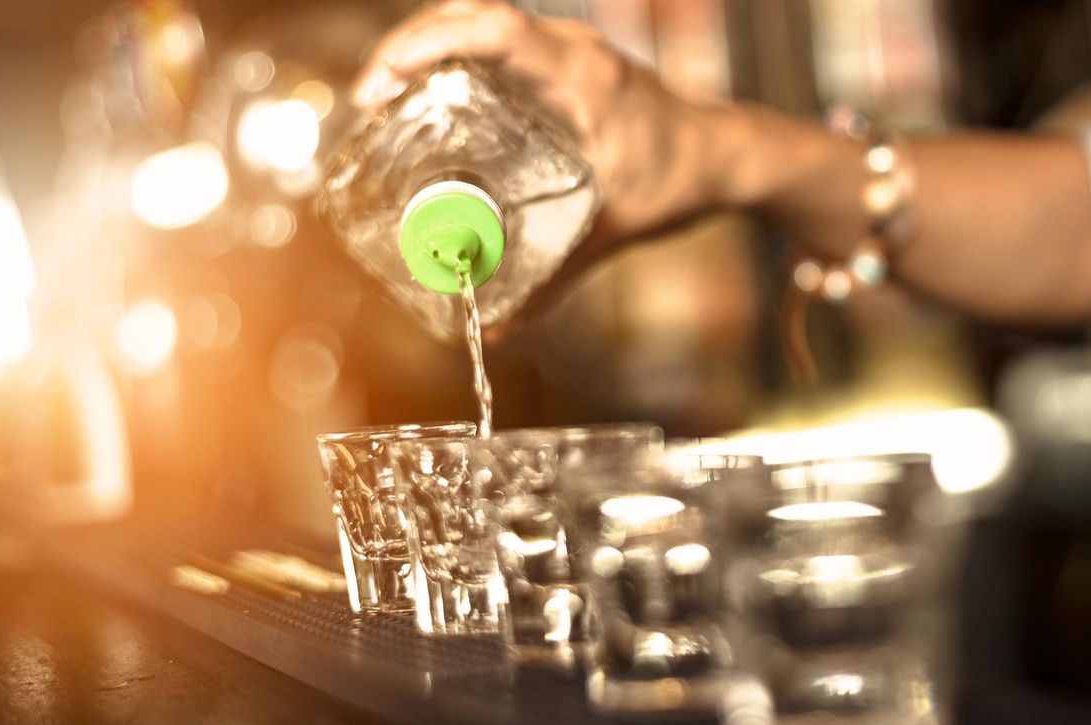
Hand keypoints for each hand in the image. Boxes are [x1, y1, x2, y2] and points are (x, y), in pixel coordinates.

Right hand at [353, 0, 735, 248]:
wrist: (722, 153)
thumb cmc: (677, 182)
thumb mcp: (611, 232)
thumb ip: (552, 282)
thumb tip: (497, 328)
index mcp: (581, 75)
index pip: (493, 31)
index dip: (428, 45)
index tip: (384, 86)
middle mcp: (569, 48)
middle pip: (469, 13)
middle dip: (408, 46)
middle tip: (368, 100)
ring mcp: (565, 47)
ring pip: (479, 18)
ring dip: (428, 44)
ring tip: (385, 95)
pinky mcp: (561, 59)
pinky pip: (496, 38)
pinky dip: (455, 54)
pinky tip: (429, 95)